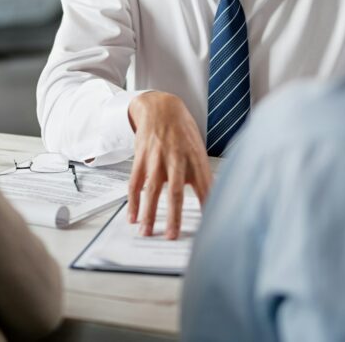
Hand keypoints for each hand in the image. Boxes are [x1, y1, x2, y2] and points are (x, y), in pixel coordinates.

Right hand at [126, 91, 211, 239]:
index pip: (204, 186)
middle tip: (172, 235)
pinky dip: (133, 201)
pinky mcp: (141, 158)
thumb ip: (203, 177)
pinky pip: (134, 182)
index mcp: (195, 158)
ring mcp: (156, 158)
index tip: (209, 227)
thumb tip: (212, 203)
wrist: (161, 108)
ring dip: (149, 212)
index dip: (207, 206)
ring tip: (146, 231)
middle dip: (174, 215)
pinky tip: (132, 216)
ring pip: (151, 189)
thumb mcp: (199, 152)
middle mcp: (176, 158)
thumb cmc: (183, 133)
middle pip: (175, 190)